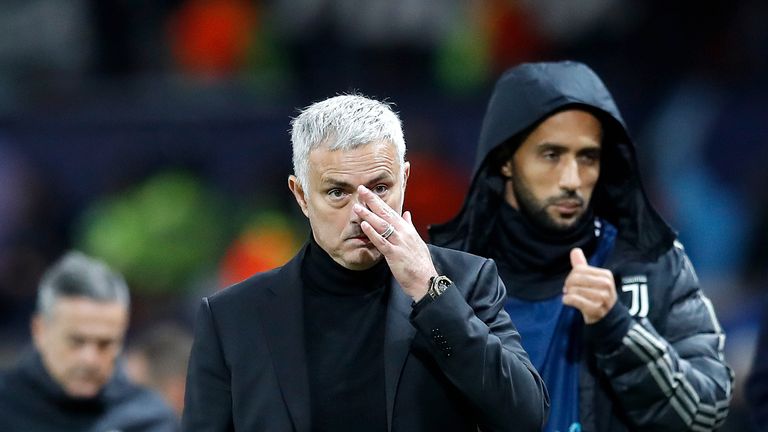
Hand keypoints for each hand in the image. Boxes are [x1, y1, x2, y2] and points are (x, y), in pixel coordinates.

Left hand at [353, 185, 435, 300]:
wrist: (425, 279)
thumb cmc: (420, 262)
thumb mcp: (416, 240)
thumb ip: (410, 226)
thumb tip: (407, 213)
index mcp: (407, 229)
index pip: (390, 211)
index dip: (378, 201)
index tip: (368, 192)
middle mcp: (403, 233)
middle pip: (385, 213)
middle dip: (372, 201)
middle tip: (360, 189)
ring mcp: (399, 243)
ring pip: (382, 225)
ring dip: (368, 215)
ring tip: (357, 207)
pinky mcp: (394, 254)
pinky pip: (381, 242)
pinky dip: (372, 233)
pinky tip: (364, 225)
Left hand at [562, 248, 616, 323]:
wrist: (607, 318)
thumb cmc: (597, 296)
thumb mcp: (592, 280)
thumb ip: (582, 265)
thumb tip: (575, 250)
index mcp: (606, 275)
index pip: (579, 269)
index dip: (571, 276)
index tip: (571, 284)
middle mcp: (606, 285)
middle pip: (575, 278)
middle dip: (568, 285)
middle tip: (568, 291)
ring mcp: (603, 297)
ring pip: (574, 290)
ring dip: (568, 294)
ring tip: (571, 297)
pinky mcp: (596, 309)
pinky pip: (574, 300)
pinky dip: (567, 300)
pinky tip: (567, 301)